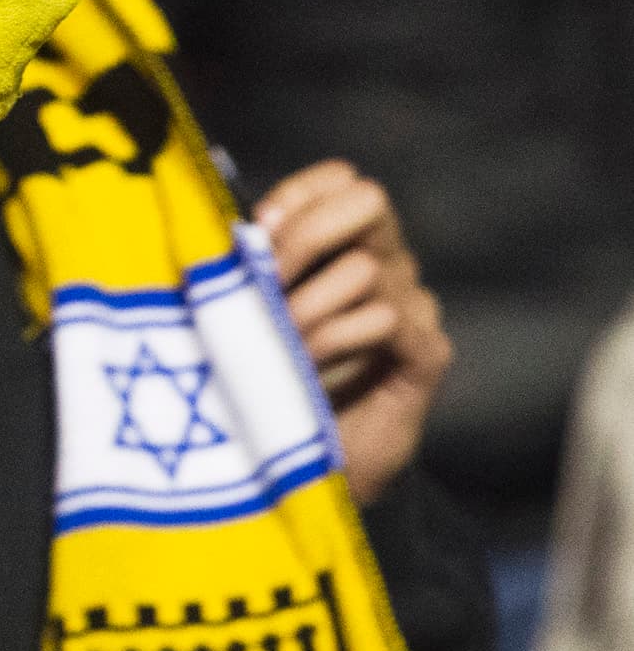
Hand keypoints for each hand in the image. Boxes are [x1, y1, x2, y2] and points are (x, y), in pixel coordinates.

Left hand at [258, 160, 450, 504]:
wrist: (299, 469)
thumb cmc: (264, 385)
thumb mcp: (244, 314)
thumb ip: (247, 267)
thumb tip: (223, 227)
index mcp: (345, 246)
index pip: (341, 181)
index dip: (298, 195)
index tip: (255, 233)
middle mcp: (389, 266)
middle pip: (369, 201)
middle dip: (306, 235)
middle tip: (266, 282)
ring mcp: (413, 309)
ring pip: (364, 270)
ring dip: (305, 309)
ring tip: (276, 349)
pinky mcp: (426, 355)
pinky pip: (387, 319)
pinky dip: (336, 341)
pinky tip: (309, 369)